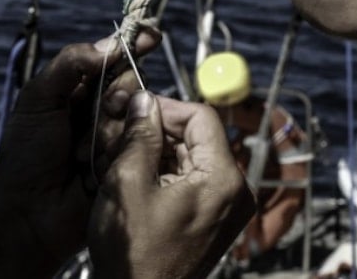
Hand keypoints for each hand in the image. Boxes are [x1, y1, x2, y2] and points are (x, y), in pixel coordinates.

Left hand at [0, 31, 157, 277]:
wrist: (28, 214)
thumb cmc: (25, 155)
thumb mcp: (37, 100)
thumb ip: (68, 64)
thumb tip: (107, 44)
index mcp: (75, 90)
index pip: (109, 59)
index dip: (131, 45)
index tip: (152, 35)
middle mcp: (99, 110)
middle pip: (129, 83)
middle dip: (118, 92)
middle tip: (103, 108)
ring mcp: (115, 138)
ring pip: (135, 114)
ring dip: (110, 128)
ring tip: (81, 153)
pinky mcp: (127, 164)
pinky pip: (137, 146)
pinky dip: (116, 152)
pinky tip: (93, 168)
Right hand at [89, 92, 256, 278]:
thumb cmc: (135, 254)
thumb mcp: (128, 182)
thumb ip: (140, 135)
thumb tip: (143, 101)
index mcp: (223, 179)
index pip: (202, 116)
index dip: (165, 107)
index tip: (135, 109)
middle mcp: (235, 192)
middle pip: (198, 137)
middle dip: (158, 131)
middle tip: (122, 131)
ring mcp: (225, 208)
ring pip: (192, 157)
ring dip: (157, 152)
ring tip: (121, 157)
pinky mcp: (212, 220)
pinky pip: (192, 180)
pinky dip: (164, 173)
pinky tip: (134, 178)